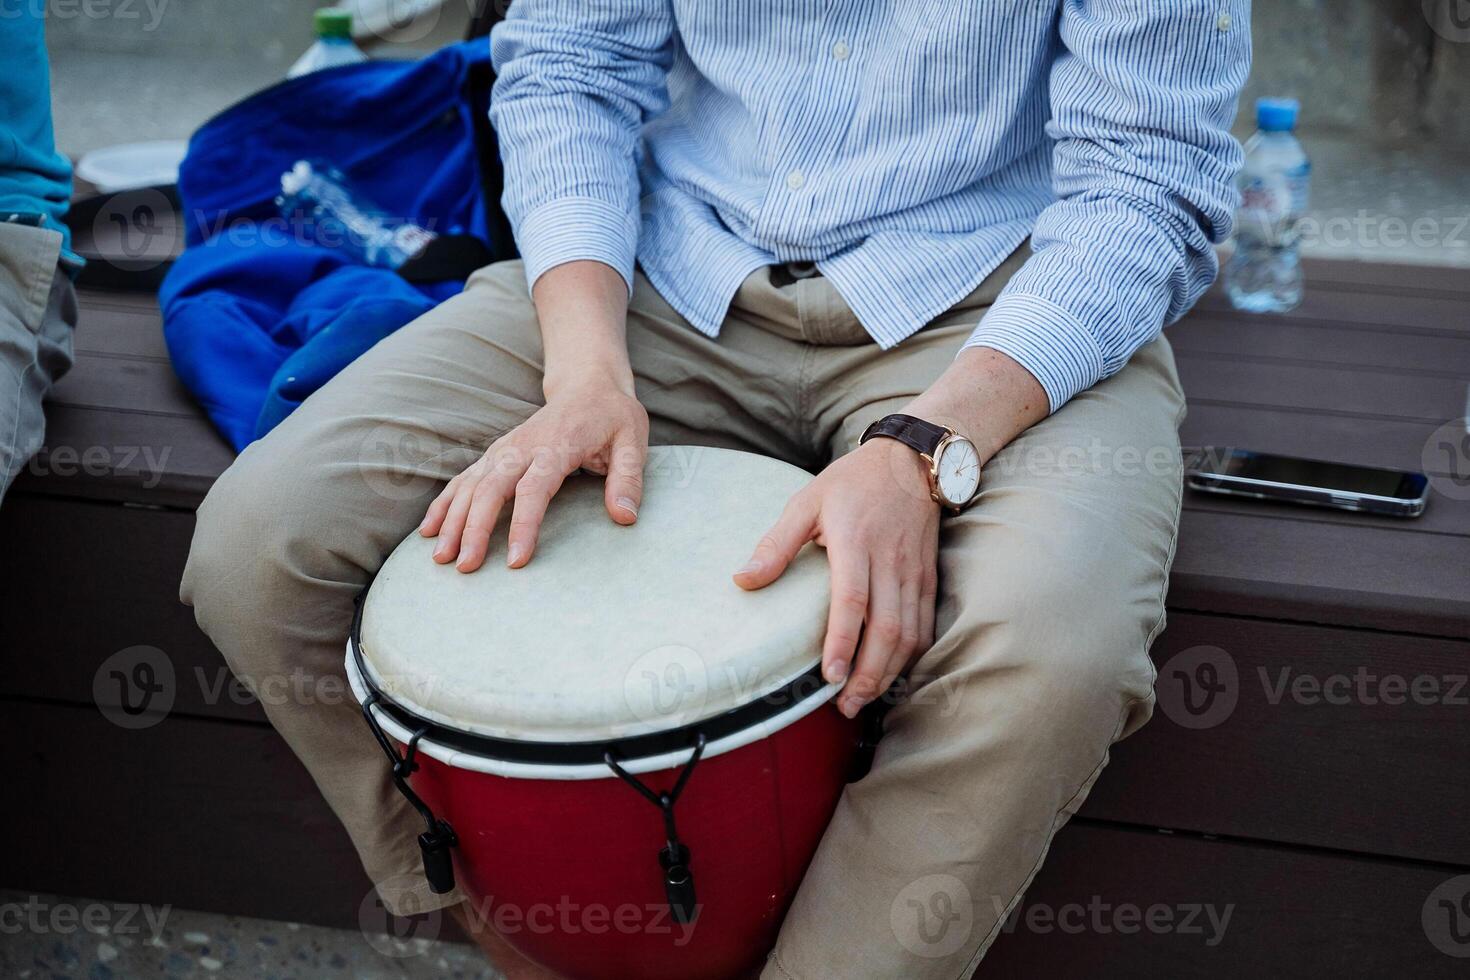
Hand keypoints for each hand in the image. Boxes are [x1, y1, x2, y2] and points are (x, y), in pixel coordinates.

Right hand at [419, 377, 648, 571]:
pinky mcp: (496, 454)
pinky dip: (444, 504)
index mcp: (556, 446)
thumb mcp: (633, 442)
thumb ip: (628, 480)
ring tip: (440, 558)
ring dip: (452, 520)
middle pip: (490, 489)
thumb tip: (625, 518)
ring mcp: (504, 450)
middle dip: (474, 528)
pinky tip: (429, 531)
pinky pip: (463, 480)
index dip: (523, 525)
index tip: (516, 560)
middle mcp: (522, 447)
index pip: (534, 489)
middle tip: (465, 567)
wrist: (588, 385)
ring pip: (470, 485)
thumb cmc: (613, 418)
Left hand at [734, 438, 940, 716]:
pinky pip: (924, 624)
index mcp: (854, 541)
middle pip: (885, 629)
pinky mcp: (928, 576)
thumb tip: (742, 580)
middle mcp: (889, 560)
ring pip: (908, 633)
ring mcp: (913, 571)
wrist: (913, 460)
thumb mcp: (806, 501)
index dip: (842, 643)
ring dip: (888, 672)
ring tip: (864, 699)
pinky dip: (910, 655)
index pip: (852, 600)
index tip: (830, 678)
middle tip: (846, 706)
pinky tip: (892, 674)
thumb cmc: (852, 481)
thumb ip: (776, 544)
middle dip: (868, 675)